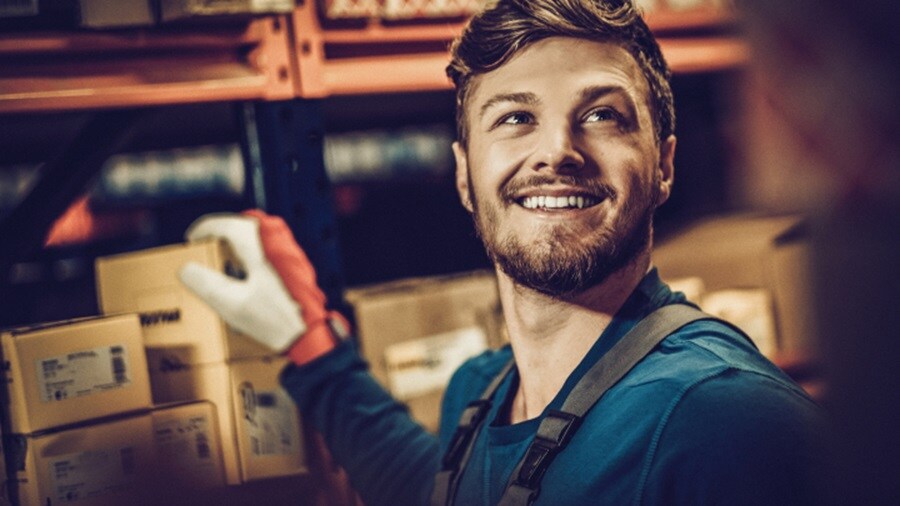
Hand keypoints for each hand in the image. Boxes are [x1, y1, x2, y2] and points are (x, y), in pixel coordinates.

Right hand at [179, 209, 345, 363]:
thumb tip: (186, 269)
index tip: (191, 240)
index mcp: (259, 246)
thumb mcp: (232, 304)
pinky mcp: (295, 264)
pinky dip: (250, 253)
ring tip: (221, 261)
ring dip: (236, 243)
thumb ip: (205, 284)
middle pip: (241, 226)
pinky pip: (266, 248)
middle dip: (220, 234)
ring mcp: (288, 252)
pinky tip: (244, 273)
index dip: (203, 230)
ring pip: (255, 235)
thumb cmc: (276, 319)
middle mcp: (276, 241)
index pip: (224, 224)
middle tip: (204, 247)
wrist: (310, 333)